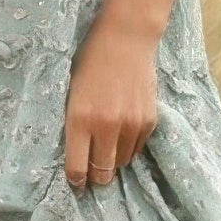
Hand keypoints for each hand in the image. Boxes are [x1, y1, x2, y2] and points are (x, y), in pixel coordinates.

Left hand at [63, 17, 159, 189]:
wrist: (126, 40)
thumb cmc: (90, 62)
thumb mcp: (71, 93)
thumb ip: (74, 124)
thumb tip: (78, 156)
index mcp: (79, 119)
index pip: (77, 168)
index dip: (76, 180)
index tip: (76, 181)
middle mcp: (106, 126)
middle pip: (102, 173)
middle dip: (96, 177)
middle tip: (93, 173)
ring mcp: (130, 124)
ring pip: (122, 162)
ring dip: (114, 160)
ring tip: (108, 146)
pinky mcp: (149, 121)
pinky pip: (137, 148)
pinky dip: (129, 146)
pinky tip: (122, 130)